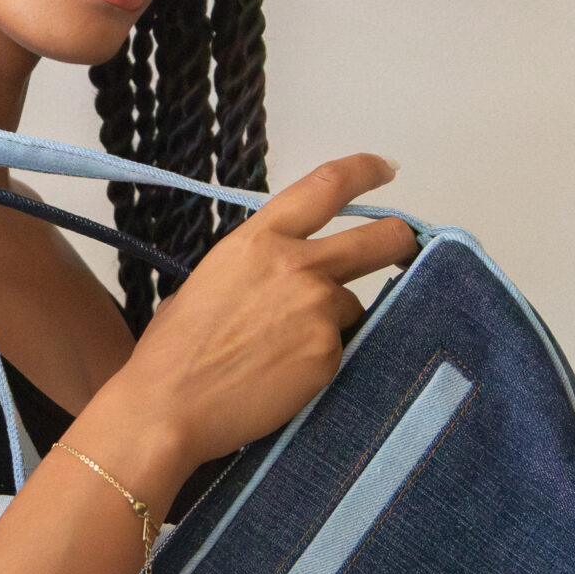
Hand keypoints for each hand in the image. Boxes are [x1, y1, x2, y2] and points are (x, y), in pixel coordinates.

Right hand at [124, 156, 415, 468]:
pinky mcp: (329, 352)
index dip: (365, 171)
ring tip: (282, 351)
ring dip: (332, 321)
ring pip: (353, 305)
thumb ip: (257, 267)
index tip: (385, 169)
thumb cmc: (174, 348)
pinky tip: (281, 376)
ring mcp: (318, 308)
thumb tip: (281, 278)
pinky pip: (340, 348)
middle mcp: (296, 265)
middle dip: (400, 241)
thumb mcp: (212, 280)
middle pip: (379, 238)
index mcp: (259, 240)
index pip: (327, 187)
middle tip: (405, 248)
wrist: (169, 405)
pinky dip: (318, 360)